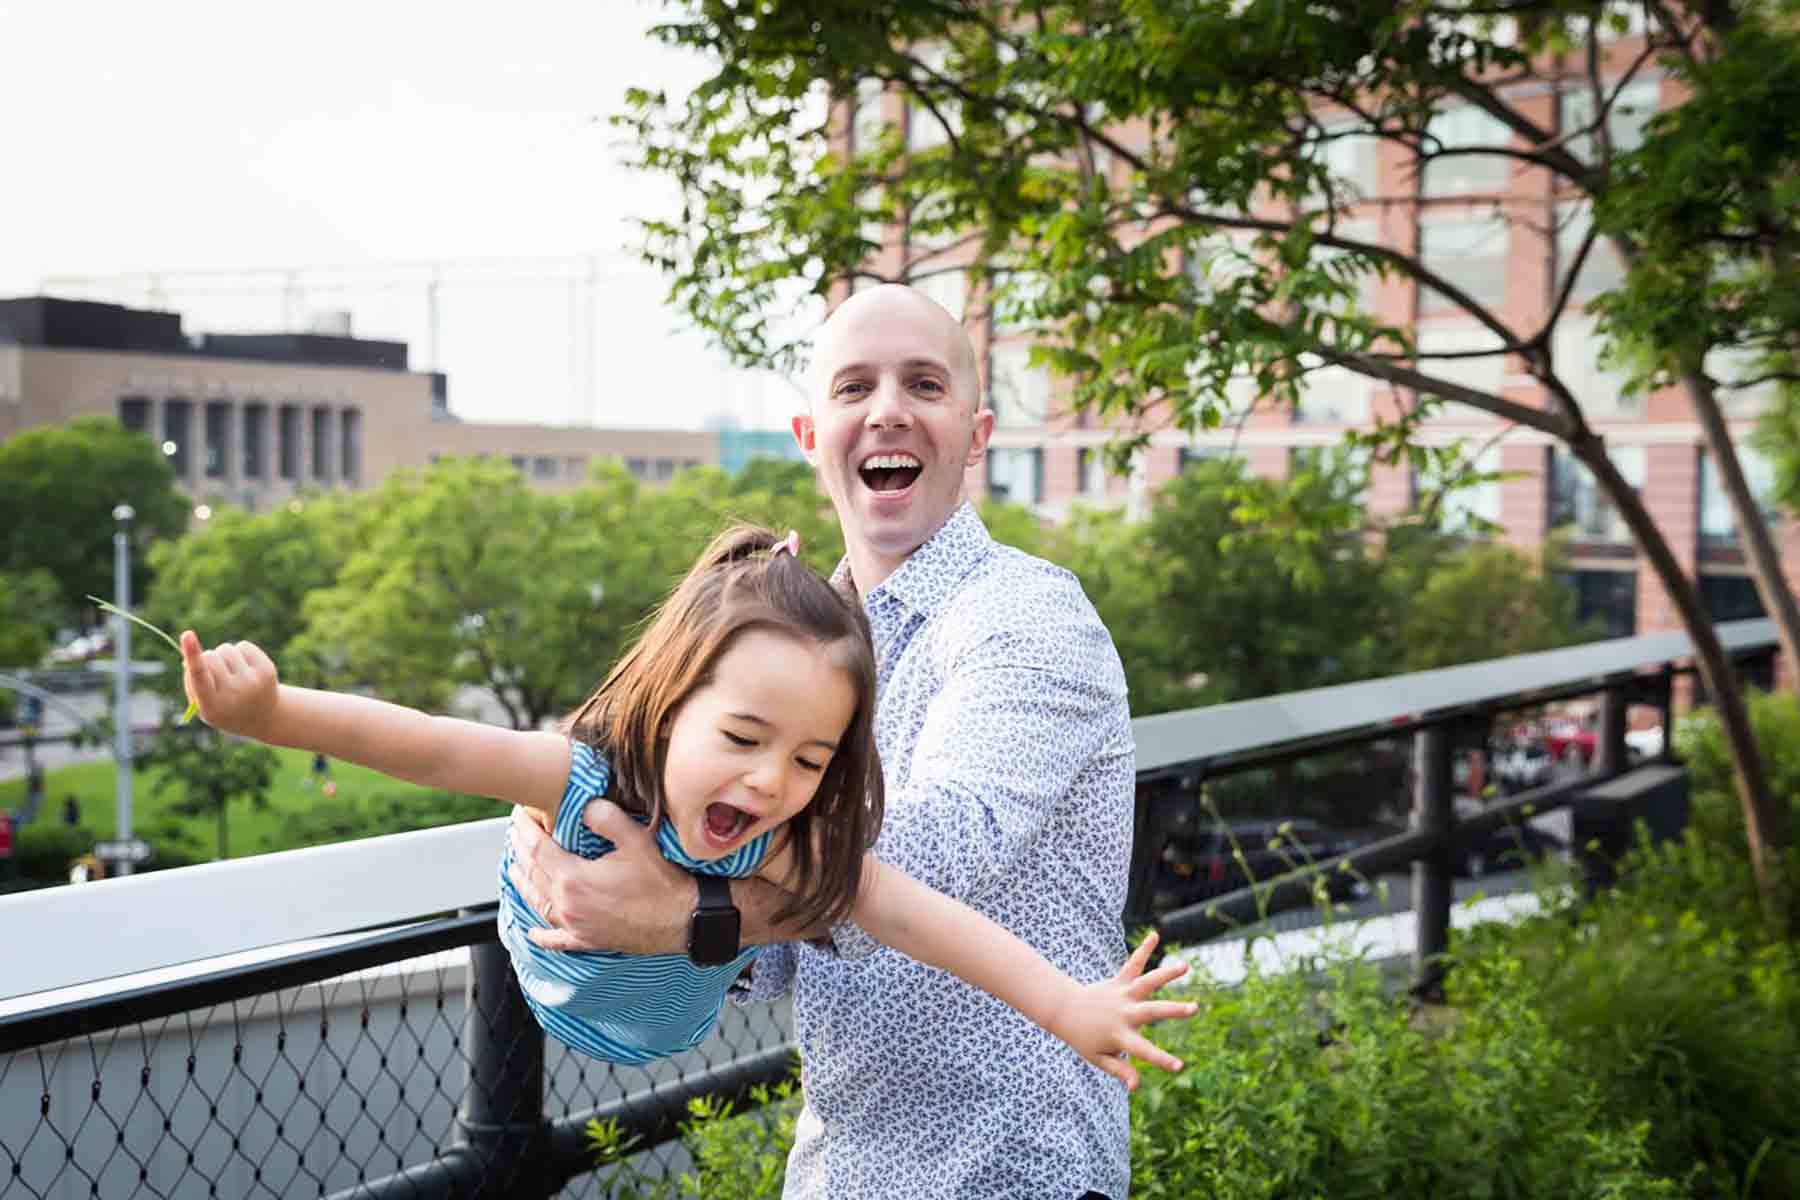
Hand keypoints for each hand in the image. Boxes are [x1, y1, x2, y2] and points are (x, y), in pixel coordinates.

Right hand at [179, 631, 279, 738]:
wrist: (262, 716)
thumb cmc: (223, 707)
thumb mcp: (202, 702)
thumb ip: (192, 681)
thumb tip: (190, 657)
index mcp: (212, 707)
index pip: (199, 676)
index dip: (192, 655)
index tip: (187, 634)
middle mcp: (234, 694)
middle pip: (210, 657)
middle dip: (207, 658)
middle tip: (216, 673)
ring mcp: (253, 682)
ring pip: (226, 649)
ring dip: (223, 655)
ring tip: (231, 672)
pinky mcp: (267, 670)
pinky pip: (243, 645)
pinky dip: (240, 652)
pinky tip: (245, 668)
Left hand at [505, 799, 691, 954]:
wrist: (682, 920)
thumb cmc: (661, 883)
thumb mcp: (637, 840)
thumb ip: (607, 818)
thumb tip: (585, 807)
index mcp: (573, 879)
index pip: (537, 848)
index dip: (525, 828)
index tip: (518, 814)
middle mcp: (567, 905)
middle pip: (532, 873)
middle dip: (520, 849)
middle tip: (514, 832)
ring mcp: (575, 926)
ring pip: (537, 903)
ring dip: (522, 883)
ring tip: (514, 867)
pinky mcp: (587, 940)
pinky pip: (556, 940)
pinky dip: (542, 935)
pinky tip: (533, 932)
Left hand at [1055, 930, 1198, 1091]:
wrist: (1064, 1010)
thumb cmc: (1084, 1038)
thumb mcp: (1099, 1059)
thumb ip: (1119, 1071)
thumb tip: (1136, 1087)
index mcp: (1119, 1036)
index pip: (1143, 1051)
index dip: (1161, 1060)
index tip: (1180, 1066)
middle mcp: (1123, 1014)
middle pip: (1151, 1012)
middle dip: (1173, 1010)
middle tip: (1194, 1008)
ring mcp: (1121, 995)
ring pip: (1146, 983)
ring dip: (1165, 974)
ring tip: (1185, 967)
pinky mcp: (1118, 981)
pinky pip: (1132, 964)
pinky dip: (1143, 950)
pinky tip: (1155, 935)